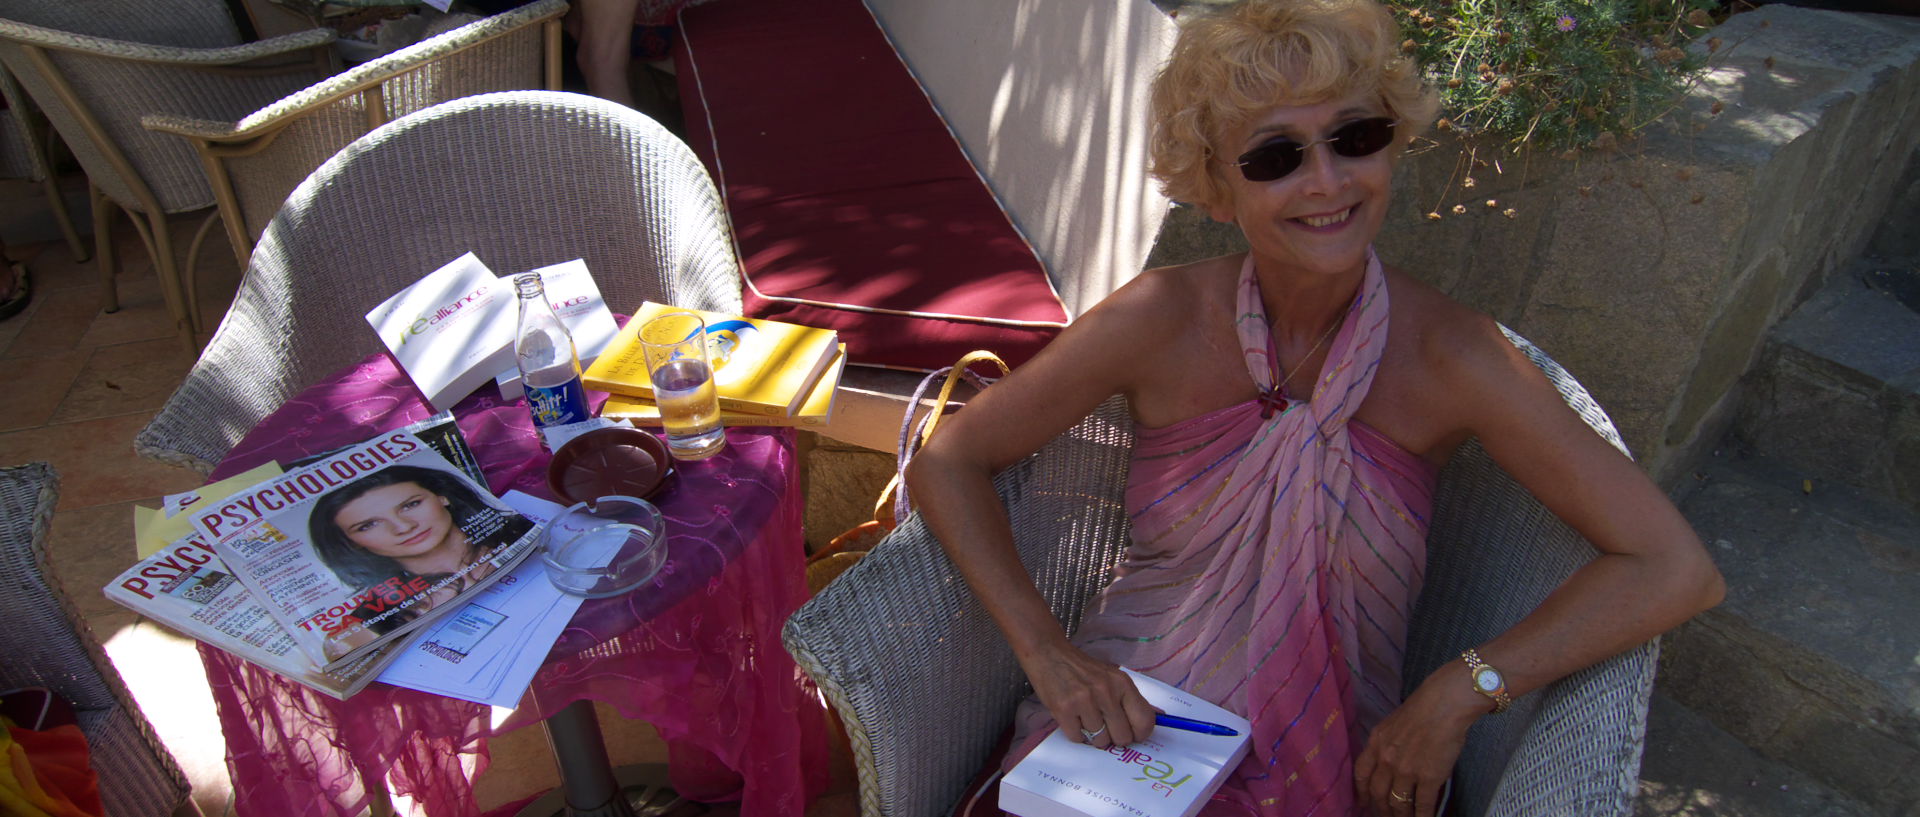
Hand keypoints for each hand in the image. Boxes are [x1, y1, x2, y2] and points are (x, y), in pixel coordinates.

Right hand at [1018, 640, 1156, 749]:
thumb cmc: (1082, 669)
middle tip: (1105, 727)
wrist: (1049, 653)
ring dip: (1093, 736)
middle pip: (1122, 737)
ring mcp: (1084, 701)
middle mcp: (1106, 691)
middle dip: (1114, 738)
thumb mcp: (1112, 677)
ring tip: (1085, 719)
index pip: (1145, 720)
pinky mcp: (1063, 709)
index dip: (1139, 734)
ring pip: (1100, 741)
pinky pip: (1078, 738)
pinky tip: (1073, 718)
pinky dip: (1076, 733)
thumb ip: (1130, 699)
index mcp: (1122, 683)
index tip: (1132, 734)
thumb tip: (1159, 717)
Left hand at [1352, 662, 1485, 816]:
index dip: (1360, 793)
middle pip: (1377, 793)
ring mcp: (1406, 770)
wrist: (1444, 705)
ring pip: (1398, 803)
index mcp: (1376, 743)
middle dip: (1380, 809)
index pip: (1361, 774)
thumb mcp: (1392, 724)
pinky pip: (1422, 804)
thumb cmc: (1423, 709)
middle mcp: (1386, 759)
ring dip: (1401, 816)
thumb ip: (1386, 743)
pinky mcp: (1428, 778)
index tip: (1362, 804)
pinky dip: (1421, 816)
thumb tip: (1387, 760)